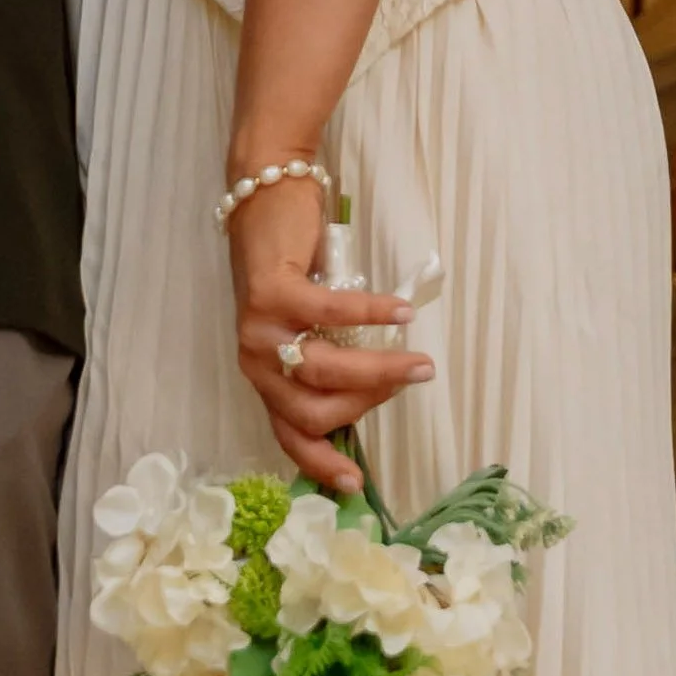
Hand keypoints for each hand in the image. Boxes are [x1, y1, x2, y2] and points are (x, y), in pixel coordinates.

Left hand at [226, 175, 432, 492]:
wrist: (265, 192)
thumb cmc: (297, 263)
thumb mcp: (306, 326)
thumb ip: (328, 360)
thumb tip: (375, 389)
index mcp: (264, 378)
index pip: (290, 436)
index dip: (321, 465)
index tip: (354, 484)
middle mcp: (256, 362)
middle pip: (315, 412)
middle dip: (367, 404)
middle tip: (406, 382)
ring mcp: (261, 329)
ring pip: (325, 371)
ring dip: (379, 370)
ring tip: (419, 361)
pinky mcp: (273, 291)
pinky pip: (331, 316)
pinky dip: (372, 316)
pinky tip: (401, 313)